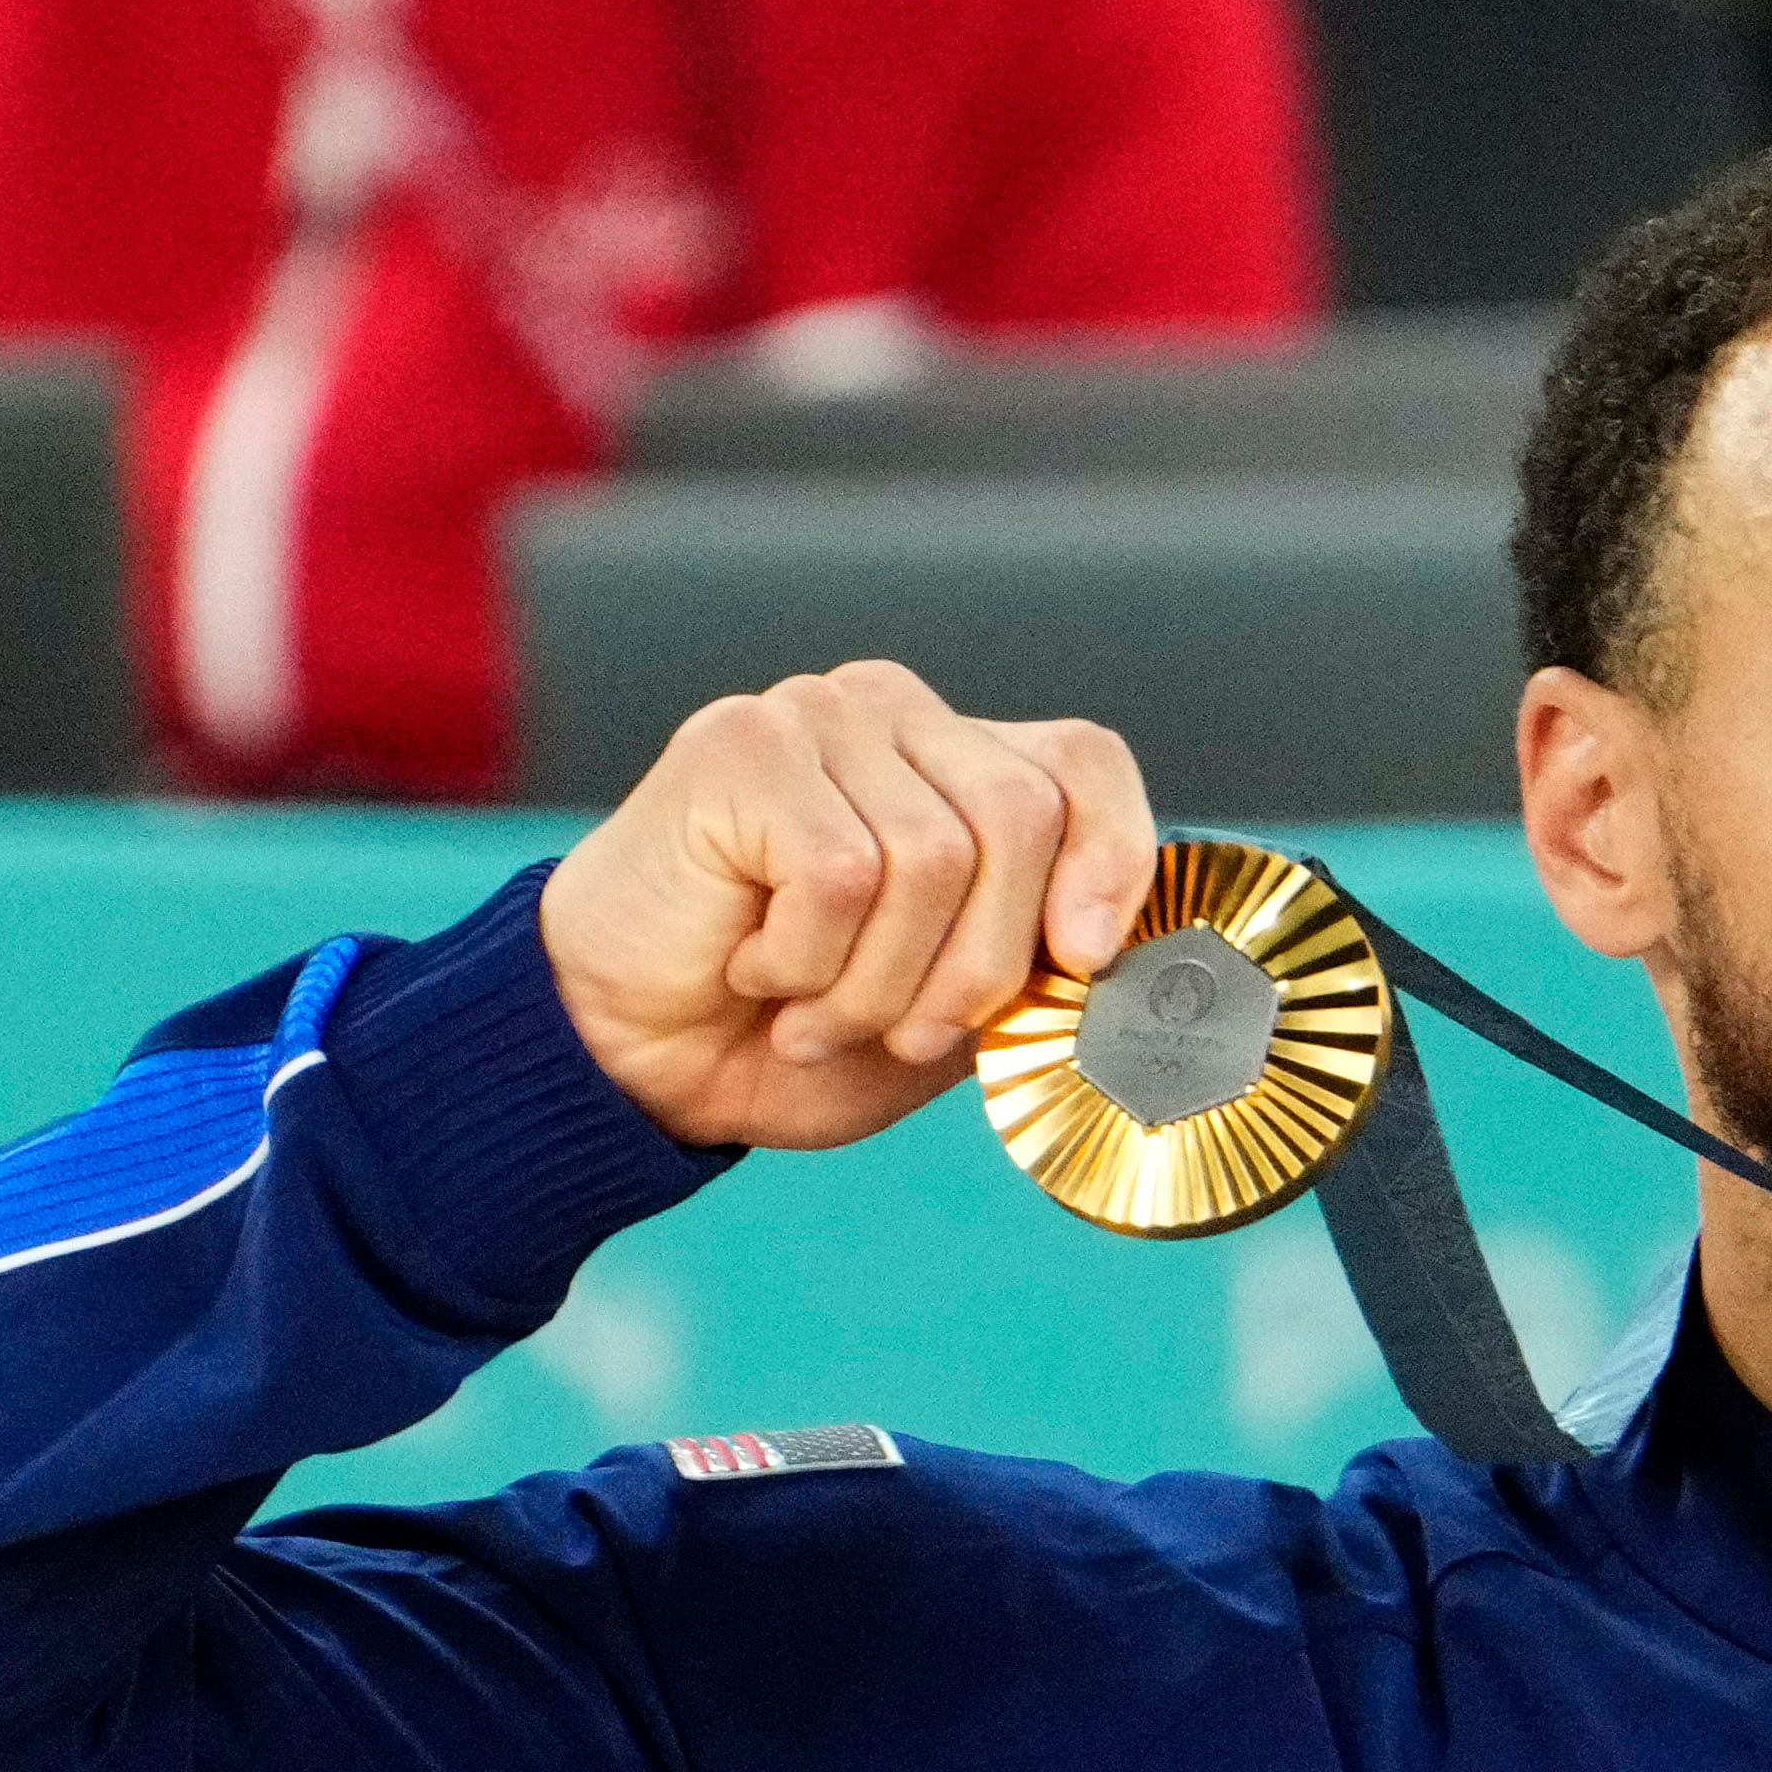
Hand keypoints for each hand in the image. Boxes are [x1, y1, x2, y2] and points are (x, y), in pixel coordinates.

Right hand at [539, 659, 1159, 1149]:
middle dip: (980, 967)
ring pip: (932, 859)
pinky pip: (839, 876)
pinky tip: (755, 969)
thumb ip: (1036, 965)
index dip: (1113, 858)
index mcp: (959, 762)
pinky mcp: (743, 748)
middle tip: (903, 1035)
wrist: (636, 1057)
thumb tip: (1134, 957)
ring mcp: (816, 715)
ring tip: (813, 1010)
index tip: (1086, 959)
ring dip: (877, 985)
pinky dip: (807, 964)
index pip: (1085, 763)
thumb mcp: (949, 1011)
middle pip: (1022, 819)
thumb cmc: (796, 1031)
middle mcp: (894, 713)